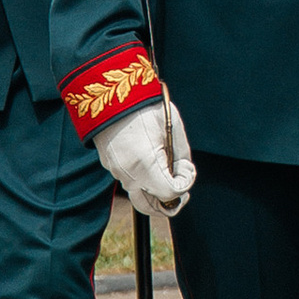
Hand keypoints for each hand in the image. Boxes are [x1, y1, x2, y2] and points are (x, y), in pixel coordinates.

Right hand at [96, 95, 195, 220]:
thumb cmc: (146, 107)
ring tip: (170, 173)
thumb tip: (184, 173)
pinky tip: (153, 161)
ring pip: (139, 194)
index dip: (184, 185)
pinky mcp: (110, 164)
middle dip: (170, 201)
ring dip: (157, 190)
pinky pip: (130, 180)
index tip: (188, 168)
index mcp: (145, 164)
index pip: (169, 194)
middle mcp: (127, 174)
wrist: (112, 92)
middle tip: (183, 189)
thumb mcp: (171, 128)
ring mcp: (115, 171)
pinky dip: (144, 179)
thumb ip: (180, 156)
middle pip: (150, 206)